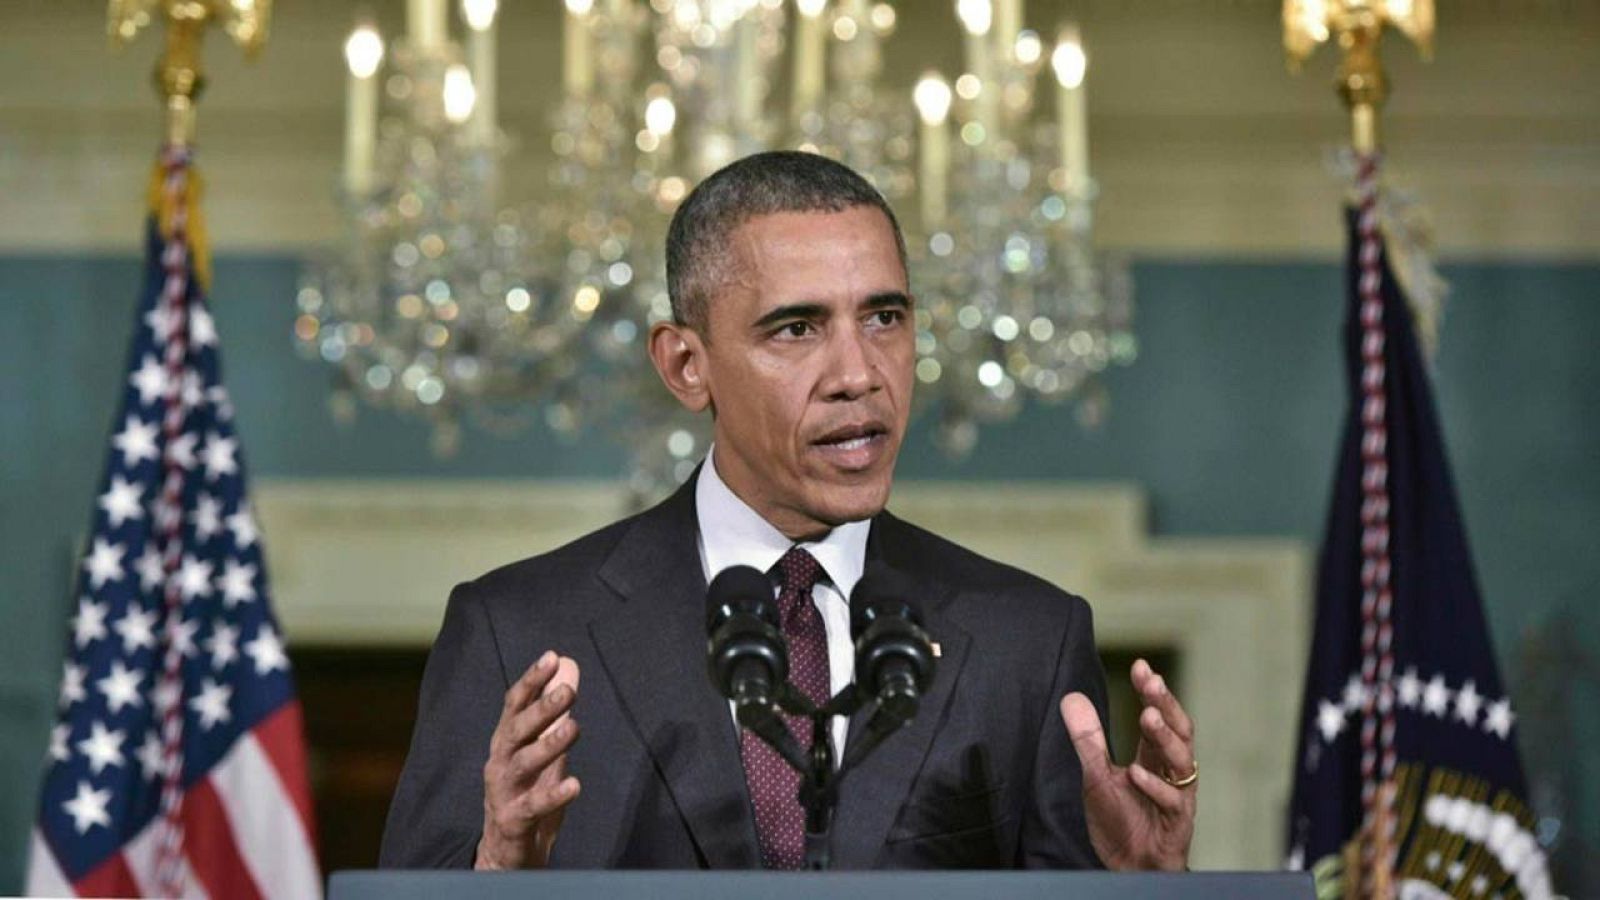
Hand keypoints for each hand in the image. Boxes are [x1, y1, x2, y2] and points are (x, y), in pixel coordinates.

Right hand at [475, 651, 581, 868]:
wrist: (507, 852)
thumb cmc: (526, 793)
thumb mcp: (542, 750)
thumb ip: (554, 714)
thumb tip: (568, 667)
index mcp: (506, 742)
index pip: (515, 705)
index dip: (531, 681)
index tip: (551, 658)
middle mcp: (499, 763)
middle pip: (517, 730)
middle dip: (541, 709)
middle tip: (568, 691)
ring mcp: (503, 793)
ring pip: (523, 764)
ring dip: (548, 745)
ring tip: (575, 727)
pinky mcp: (513, 822)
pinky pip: (533, 807)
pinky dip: (553, 795)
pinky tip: (575, 785)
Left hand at [1060, 658, 1195, 870]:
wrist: (1129, 868)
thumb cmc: (1120, 820)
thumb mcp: (1096, 775)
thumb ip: (1088, 739)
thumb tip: (1071, 696)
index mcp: (1153, 757)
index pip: (1158, 717)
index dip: (1152, 692)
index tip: (1141, 666)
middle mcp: (1170, 772)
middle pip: (1179, 731)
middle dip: (1166, 705)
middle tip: (1153, 682)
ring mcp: (1177, 797)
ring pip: (1181, 762)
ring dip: (1164, 738)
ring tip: (1146, 717)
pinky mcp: (1177, 824)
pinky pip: (1172, 802)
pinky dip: (1156, 786)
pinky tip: (1137, 773)